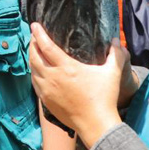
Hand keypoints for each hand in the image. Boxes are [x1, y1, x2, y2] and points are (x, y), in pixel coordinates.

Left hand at [29, 22, 123, 147]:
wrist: (95, 124)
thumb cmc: (104, 98)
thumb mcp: (112, 74)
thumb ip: (116, 55)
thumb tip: (117, 41)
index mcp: (67, 68)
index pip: (46, 46)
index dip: (38, 34)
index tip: (34, 25)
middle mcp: (53, 77)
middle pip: (34, 56)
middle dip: (32, 43)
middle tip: (34, 35)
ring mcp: (47, 90)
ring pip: (32, 70)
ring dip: (31, 58)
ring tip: (34, 50)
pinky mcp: (46, 101)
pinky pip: (34, 82)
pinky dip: (33, 73)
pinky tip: (36, 70)